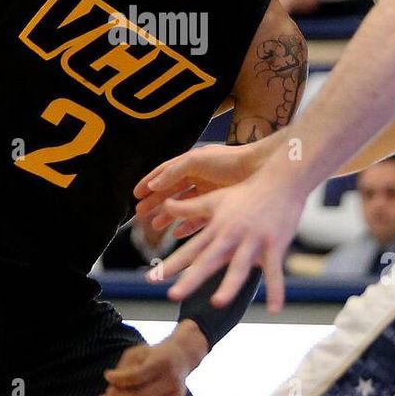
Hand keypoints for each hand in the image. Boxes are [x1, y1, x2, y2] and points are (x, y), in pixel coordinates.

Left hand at [95, 322, 207, 395]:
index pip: (137, 376)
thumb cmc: (152, 355)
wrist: (181, 357)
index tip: (107, 374)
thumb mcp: (137, 353)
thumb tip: (108, 395)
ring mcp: (176, 395)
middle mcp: (172, 380)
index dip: (119, 379)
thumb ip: (123, 371)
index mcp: (162, 362)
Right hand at [134, 140, 271, 231]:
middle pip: (171, 192)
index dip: (148, 183)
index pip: (164, 173)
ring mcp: (209, 192)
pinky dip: (187, 226)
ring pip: (183, 206)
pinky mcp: (220, 206)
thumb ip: (174, 172)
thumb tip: (153, 185)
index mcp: (191, 163)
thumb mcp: (196, 161)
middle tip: (140, 214)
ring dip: (169, 216)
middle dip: (155, 202)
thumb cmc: (229, 161)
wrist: (259, 169)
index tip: (135, 195)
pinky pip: (199, 218)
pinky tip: (177, 234)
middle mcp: (198, 177)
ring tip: (156, 226)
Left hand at [151, 172, 306, 311]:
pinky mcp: (275, 245)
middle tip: (173, 295)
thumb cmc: (246, 192)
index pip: (190, 250)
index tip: (151, 279)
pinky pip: (274, 271)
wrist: (281, 180)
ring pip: (239, 266)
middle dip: (191, 278)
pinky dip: (276, 290)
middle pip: (208, 260)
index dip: (171, 265)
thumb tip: (165, 206)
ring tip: (217, 303)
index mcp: (216, 228)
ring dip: (228, 285)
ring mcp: (253, 240)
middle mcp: (231, 235)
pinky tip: (274, 310)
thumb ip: (189, 208)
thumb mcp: (214, 199)